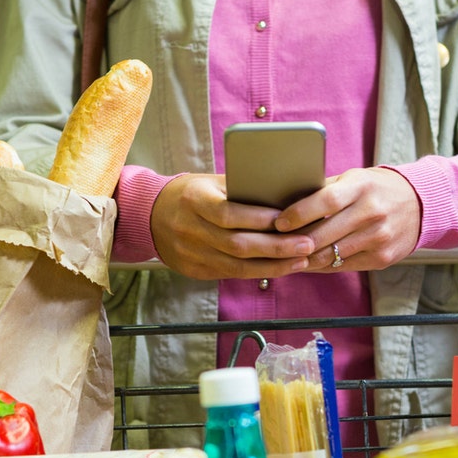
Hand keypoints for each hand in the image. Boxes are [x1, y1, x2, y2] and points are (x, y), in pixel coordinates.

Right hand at [150, 174, 315, 279]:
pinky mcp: (195, 270)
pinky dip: (258, 272)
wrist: (150, 216)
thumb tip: (283, 197)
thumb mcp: (210, 183)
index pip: (228, 213)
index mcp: (194, 200)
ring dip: (273, 265)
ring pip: (237, 266)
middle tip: (307, 245)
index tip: (288, 219)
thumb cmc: (191, 194)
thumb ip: (240, 190)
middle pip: (237, 244)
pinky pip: (231, 274)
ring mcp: (190, 254)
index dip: (259, 219)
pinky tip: (280, 268)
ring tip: (301, 260)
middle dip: (276, 247)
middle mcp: (190, 229)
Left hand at [272, 167, 420, 271]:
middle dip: (295, 243)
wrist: (420, 204)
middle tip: (275, 245)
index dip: (298, 214)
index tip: (279, 223)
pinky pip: (343, 266)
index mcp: (361, 187)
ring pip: (331, 255)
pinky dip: (323, 266)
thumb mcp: (353, 179)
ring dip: (305, 259)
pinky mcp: (382, 257)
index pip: (325, 201)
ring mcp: (378, 237)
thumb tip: (285, 201)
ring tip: (286, 257)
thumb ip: (324, 189)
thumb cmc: (375, 189)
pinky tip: (308, 263)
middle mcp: (371, 212)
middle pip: (324, 234)